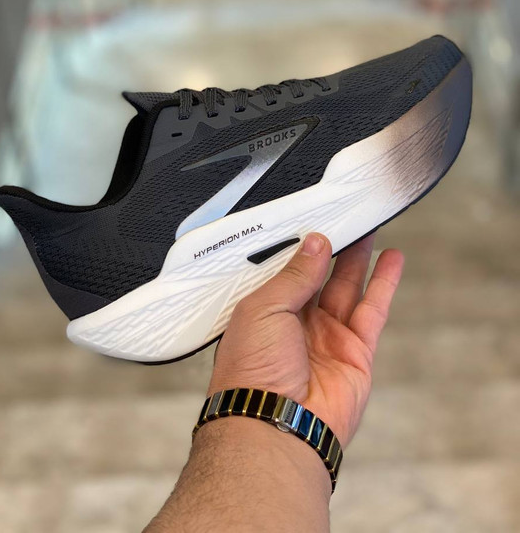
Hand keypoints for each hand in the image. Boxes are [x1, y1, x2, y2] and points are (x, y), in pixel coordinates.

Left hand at [208, 232, 403, 447]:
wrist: (276, 425)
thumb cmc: (252, 373)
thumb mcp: (263, 309)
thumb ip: (294, 275)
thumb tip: (315, 244)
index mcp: (264, 313)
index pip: (286, 271)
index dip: (301, 247)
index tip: (315, 221)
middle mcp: (295, 324)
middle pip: (318, 276)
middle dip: (332, 247)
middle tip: (345, 219)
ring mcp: (327, 337)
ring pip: (347, 287)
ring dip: (359, 258)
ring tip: (369, 229)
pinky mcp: (355, 352)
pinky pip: (373, 309)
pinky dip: (384, 284)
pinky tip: (391, 260)